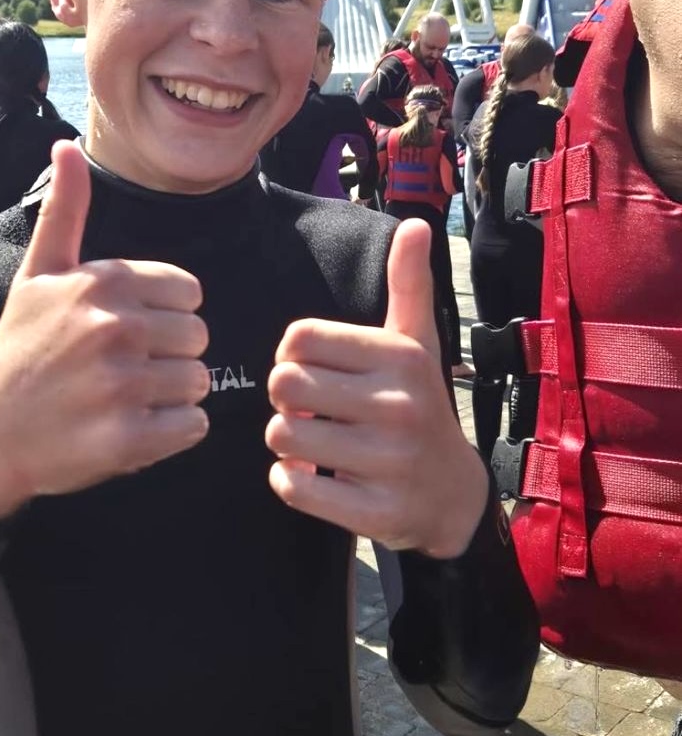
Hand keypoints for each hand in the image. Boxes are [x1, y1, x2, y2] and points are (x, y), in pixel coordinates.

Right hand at [0, 140, 210, 519]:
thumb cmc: (19, 349)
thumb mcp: (39, 273)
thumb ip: (65, 210)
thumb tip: (65, 146)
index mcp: (103, 282)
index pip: (190, 293)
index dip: (163, 316)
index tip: (124, 333)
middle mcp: (114, 327)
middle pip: (198, 338)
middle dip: (169, 357)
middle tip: (120, 371)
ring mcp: (120, 384)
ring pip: (198, 383)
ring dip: (169, 397)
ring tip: (121, 400)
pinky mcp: (127, 440)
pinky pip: (193, 427)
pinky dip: (171, 434)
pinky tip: (130, 430)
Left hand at [265, 218, 486, 558]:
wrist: (454, 496)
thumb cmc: (419, 406)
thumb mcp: (418, 344)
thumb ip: (408, 284)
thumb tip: (417, 223)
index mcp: (399, 356)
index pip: (298, 338)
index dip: (292, 356)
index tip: (316, 374)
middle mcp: (399, 404)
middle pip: (283, 383)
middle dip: (285, 399)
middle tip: (310, 411)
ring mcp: (389, 461)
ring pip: (281, 434)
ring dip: (286, 442)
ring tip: (315, 444)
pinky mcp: (377, 512)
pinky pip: (292, 486)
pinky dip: (290, 482)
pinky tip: (317, 479)